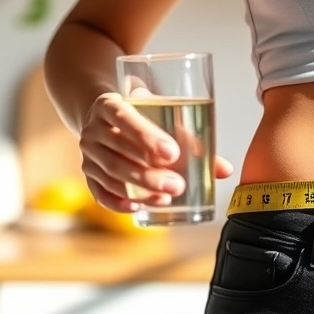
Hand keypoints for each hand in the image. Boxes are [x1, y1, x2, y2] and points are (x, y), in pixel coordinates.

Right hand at [78, 92, 234, 211]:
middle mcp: (93, 129)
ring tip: (167, 198)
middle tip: (178, 185)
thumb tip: (226, 170)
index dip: (147, 136)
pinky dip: (118, 202)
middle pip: (119, 152)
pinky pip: (99, 192)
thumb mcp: (163, 115)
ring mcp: (88, 154)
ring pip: (111, 174)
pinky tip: (138, 208)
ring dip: (139, 189)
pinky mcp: (88, 175)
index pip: (125, 118)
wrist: (109, 118)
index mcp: (109, 105)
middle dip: (149, 173)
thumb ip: (192, 140)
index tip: (172, 153)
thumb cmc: (144, 116)